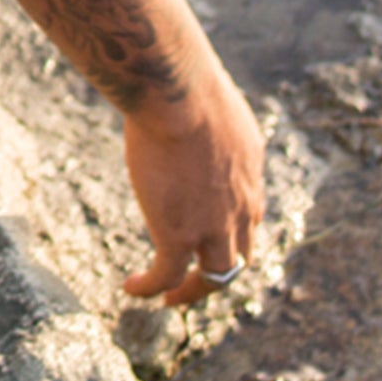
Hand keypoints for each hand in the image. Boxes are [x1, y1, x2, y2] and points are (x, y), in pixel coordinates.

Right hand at [116, 61, 267, 307]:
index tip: (204, 236)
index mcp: (250, 174)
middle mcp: (242, 207)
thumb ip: (207, 113)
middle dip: (218, 272)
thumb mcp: (212, 99)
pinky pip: (168, 276)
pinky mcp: (180, 236)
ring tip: (168, 297)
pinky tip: (131, 287)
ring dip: (192, 292)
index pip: (248, 217)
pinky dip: (151, 287)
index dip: (228, 232)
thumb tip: (189, 99)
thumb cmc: (186, 83)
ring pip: (215, 278)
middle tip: (195, 280)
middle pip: (240, 255)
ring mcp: (214, 226)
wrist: (178, 96)